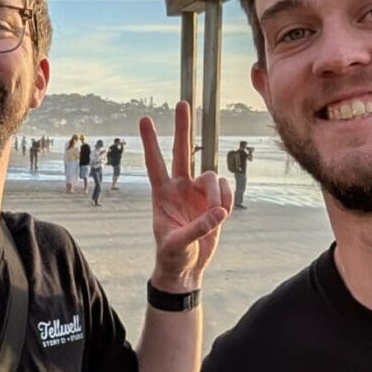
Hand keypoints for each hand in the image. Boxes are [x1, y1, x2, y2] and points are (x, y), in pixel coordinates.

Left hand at [139, 100, 231, 293]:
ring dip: (217, 193)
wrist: (187, 268)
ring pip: (211, 175)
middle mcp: (180, 187)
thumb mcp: (178, 244)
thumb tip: (218, 212)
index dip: (150, 142)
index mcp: (161, 194)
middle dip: (182, 127)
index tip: (144, 119)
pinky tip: (222, 215)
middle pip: (181, 151)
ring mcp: (198, 192)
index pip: (154, 163)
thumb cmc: (172, 256)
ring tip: (217, 214)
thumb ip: (198, 228)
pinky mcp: (215, 200)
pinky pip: (226, 189)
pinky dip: (227, 200)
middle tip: (182, 102)